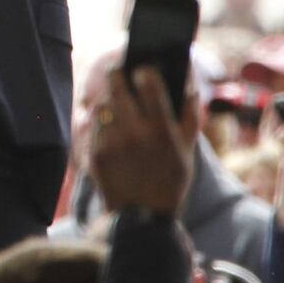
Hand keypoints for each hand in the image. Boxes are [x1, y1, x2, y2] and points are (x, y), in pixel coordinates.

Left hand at [90, 66, 198, 216]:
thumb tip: (188, 87)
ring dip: (108, 97)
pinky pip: (95, 126)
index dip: (144, 70)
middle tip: (117, 68)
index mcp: (161, 130)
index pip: (149, 84)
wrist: (143, 217)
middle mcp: (135, 133)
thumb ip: (188, 117)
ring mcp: (112, 142)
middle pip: (117, 86)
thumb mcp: (187, 152)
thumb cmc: (169, 182)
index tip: (142, 65)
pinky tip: (107, 119)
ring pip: (103, 104)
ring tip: (114, 95)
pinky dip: (100, 119)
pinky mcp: (95, 152)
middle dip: (117, 73)